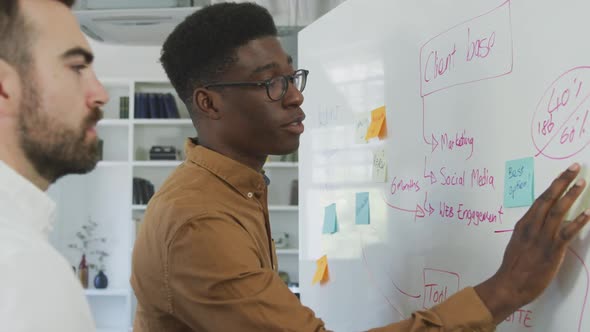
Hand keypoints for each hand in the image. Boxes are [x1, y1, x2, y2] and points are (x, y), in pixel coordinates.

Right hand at [475, 163, 589, 323]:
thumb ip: (530, 232)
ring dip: (571, 196)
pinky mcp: (551, 250)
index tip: (564, 174)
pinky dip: (578, 221)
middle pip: (548, 199)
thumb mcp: (518, 243)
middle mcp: (532, 227)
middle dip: (562, 182)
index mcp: (523, 224)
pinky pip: (566, 232)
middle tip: (575, 168)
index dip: (553, 185)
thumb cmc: (514, 267)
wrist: (510, 284)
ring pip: (558, 211)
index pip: (540, 199)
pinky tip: (587, 213)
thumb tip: (543, 225)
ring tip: (582, 183)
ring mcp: (541, 238)